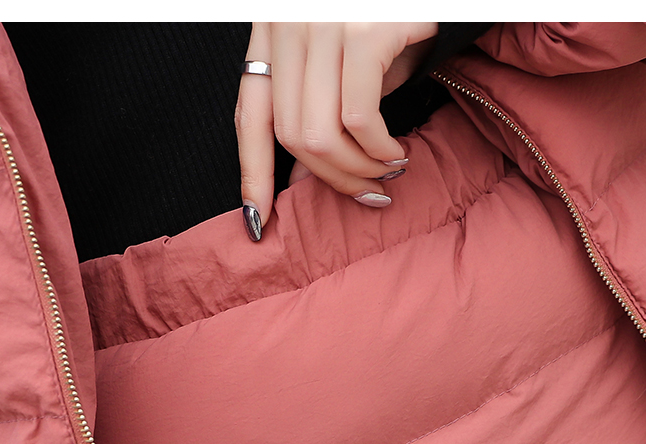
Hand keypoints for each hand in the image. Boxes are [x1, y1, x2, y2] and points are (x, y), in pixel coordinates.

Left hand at [235, 22, 438, 240]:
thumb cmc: (386, 20)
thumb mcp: (341, 65)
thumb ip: (316, 113)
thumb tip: (303, 176)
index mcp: (272, 35)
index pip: (250, 117)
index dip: (252, 174)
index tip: (256, 220)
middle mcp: (289, 28)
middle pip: (289, 134)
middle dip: (328, 178)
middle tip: (364, 192)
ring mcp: (323, 28)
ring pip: (319, 134)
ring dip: (357, 169)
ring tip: (385, 171)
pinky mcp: (364, 33)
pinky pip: (359, 117)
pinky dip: (378, 147)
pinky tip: (396, 150)